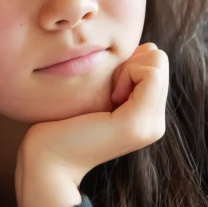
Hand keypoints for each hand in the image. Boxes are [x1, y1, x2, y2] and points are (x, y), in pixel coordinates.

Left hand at [15, 43, 168, 206]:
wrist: (47, 159)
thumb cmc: (61, 122)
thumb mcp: (99, 92)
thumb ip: (124, 75)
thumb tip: (147, 47)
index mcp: (147, 116)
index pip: (157, 63)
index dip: (130, 62)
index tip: (106, 87)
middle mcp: (155, 123)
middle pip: (160, 60)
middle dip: (131, 63)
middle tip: (107, 91)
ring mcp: (151, 125)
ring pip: (158, 62)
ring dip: (127, 68)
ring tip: (107, 96)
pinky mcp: (138, 122)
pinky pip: (150, 73)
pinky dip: (127, 73)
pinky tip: (108, 98)